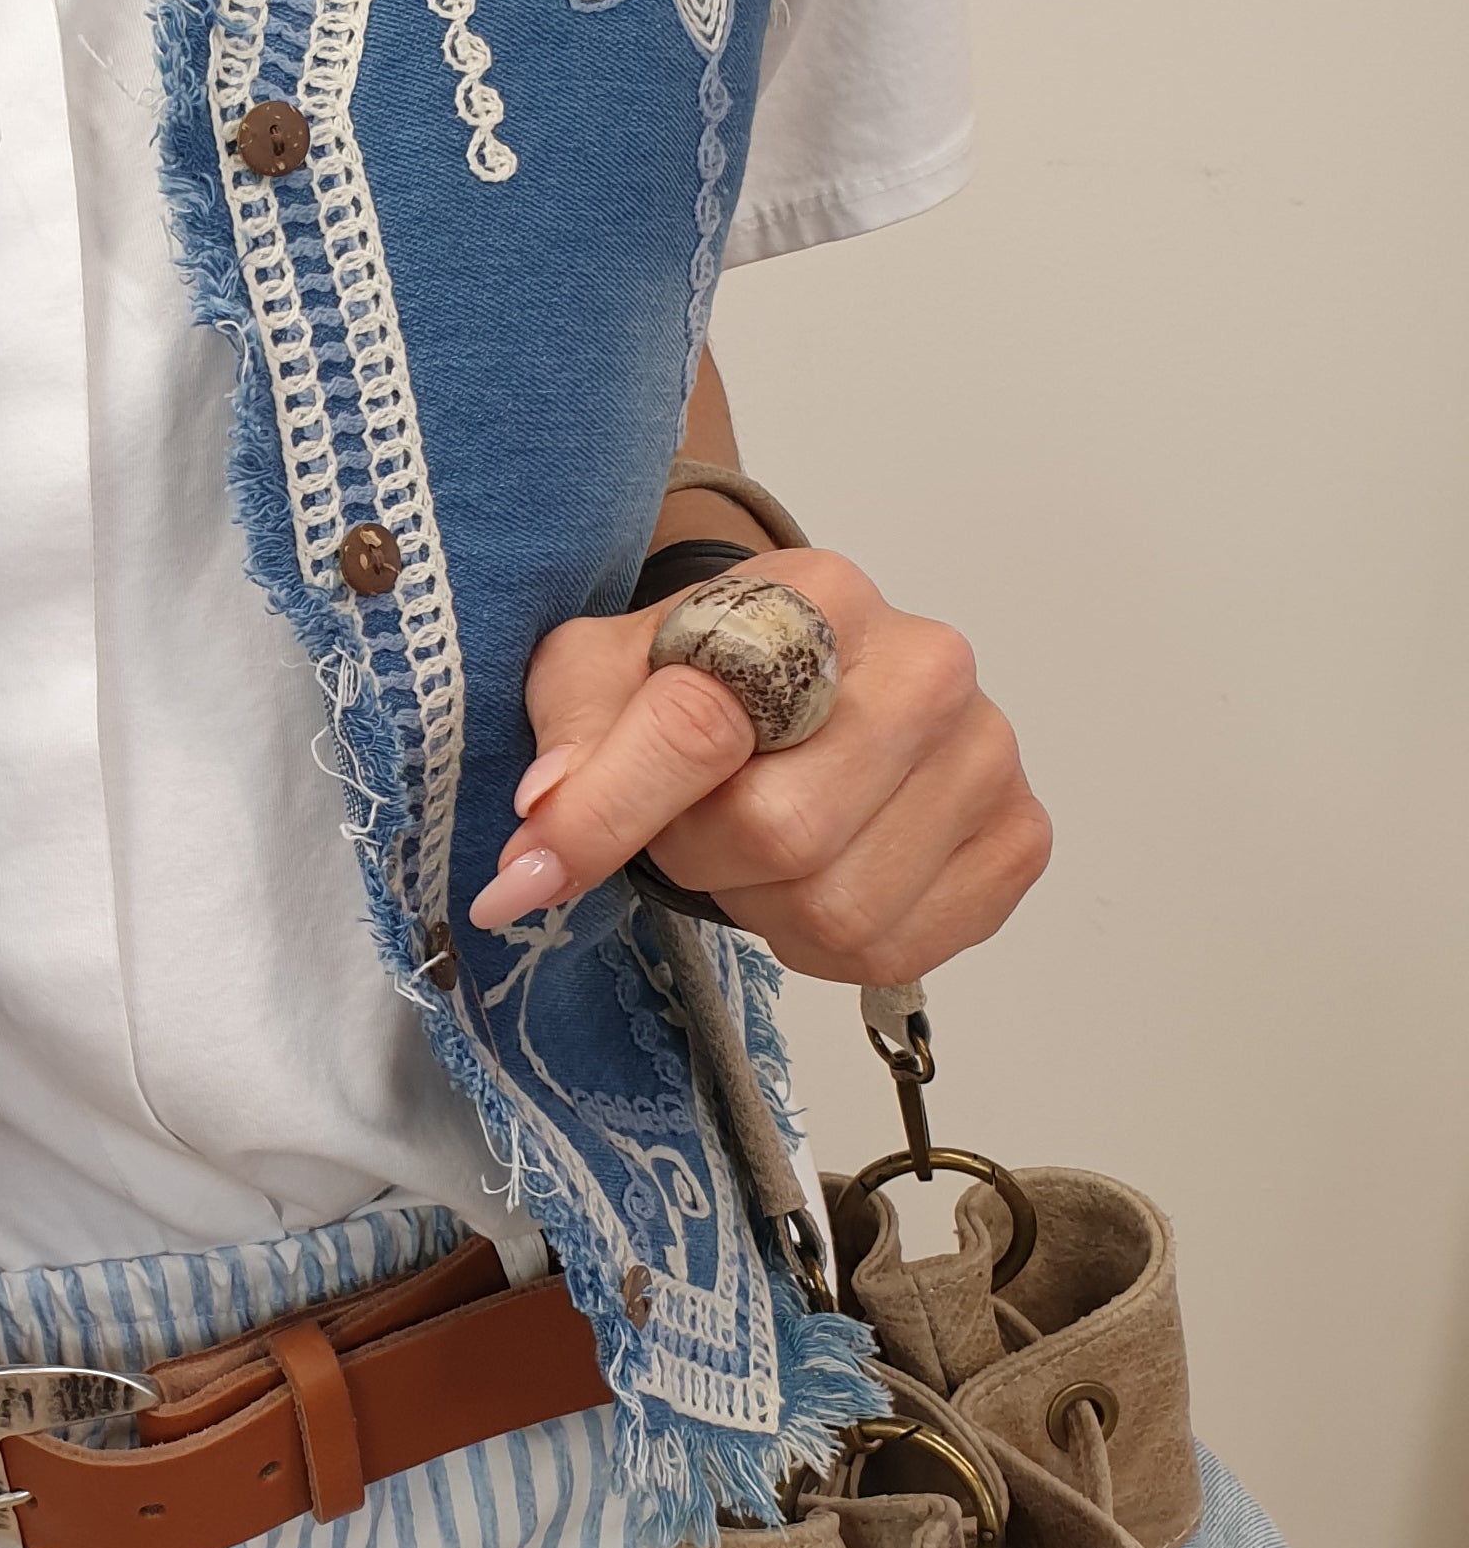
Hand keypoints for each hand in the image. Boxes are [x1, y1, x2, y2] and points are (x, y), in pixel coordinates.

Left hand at [467, 549, 1050, 984]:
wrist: (799, 670)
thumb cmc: (698, 669)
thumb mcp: (601, 674)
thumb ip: (569, 743)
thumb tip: (541, 845)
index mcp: (818, 598)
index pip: (699, 727)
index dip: (605, 816)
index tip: (529, 876)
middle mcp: (928, 664)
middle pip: (779, 833)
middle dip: (701, 859)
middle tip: (693, 830)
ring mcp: (987, 753)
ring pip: (840, 908)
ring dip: (765, 910)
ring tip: (759, 855)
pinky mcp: (1017, 837)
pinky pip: (900, 948)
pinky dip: (830, 946)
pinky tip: (818, 883)